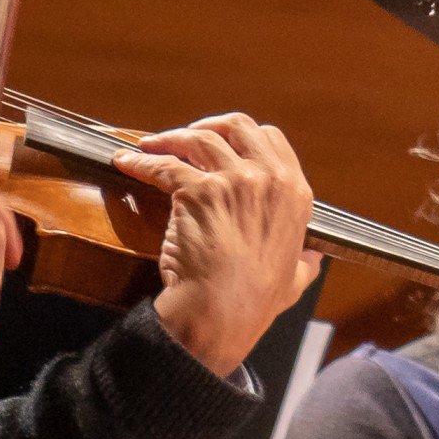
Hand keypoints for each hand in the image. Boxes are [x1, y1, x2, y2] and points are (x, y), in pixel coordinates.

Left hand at [110, 113, 318, 374]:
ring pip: (199, 138)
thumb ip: (304, 262)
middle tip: (186, 137)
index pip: (271, 140)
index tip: (222, 143)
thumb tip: (312, 259)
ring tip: (151, 145)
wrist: (222, 312)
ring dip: (171, 138)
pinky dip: (142, 161)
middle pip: (237, 127)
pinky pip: (163, 165)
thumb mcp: (296, 278)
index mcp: (295, 194)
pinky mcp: (197, 191)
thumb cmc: (254, 302)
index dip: (242, 137)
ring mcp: (233, 181)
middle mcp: (268, 178)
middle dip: (209, 126)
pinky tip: (126, 162)